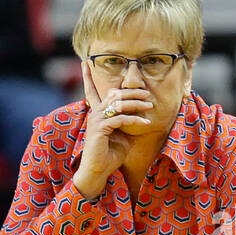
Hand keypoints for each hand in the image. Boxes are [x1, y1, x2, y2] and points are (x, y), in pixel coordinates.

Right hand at [72, 67, 153, 198]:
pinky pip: (120, 119)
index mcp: (98, 114)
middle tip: (146, 93)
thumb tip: (139, 116)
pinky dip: (134, 120)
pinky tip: (145, 123)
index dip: (87, 77)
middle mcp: (95, 114)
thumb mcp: (122, 136)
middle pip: (113, 95)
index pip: (92, 91)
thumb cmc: (110, 155)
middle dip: (131, 91)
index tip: (85, 63)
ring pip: (118, 104)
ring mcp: (96, 120)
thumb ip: (127, 123)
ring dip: (136, 103)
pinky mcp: (100, 129)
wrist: (99, 171)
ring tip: (150, 105)